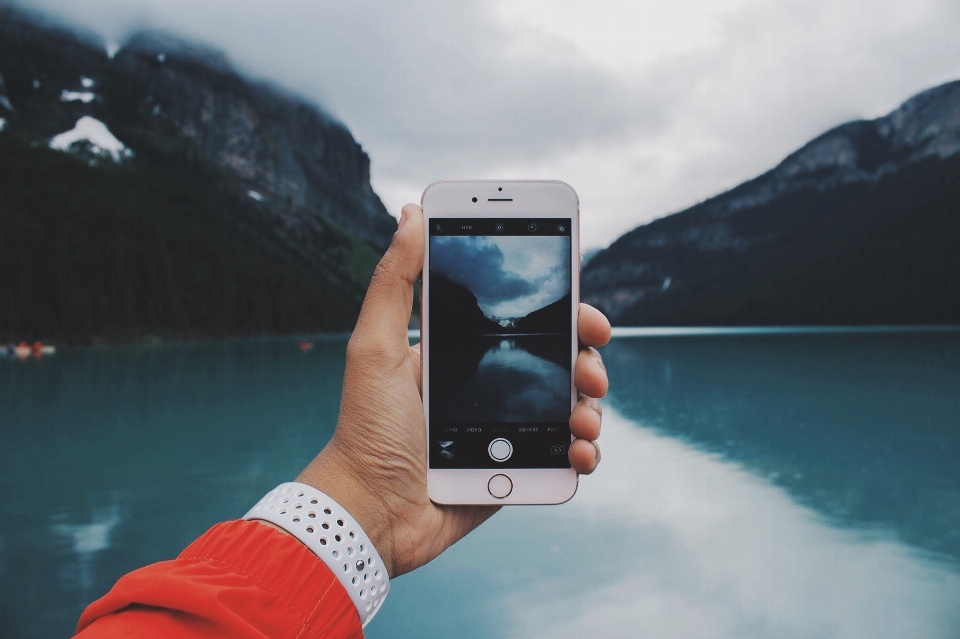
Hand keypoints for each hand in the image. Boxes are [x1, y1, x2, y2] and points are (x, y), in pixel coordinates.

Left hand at [296, 203, 610, 577]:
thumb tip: (411, 212)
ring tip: (584, 417)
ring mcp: (504, 432)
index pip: (521, 320)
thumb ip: (394, 282)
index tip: (582, 303)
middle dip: (586, 358)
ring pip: (569, 408)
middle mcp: (488, 388)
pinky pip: (562, 458)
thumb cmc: (365, 429)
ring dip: (591, 407)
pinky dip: (582, 454)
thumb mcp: (374, 347)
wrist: (370, 512)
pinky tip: (578, 453)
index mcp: (461, 354)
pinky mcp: (514, 472)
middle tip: (591, 363)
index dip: (559, 310)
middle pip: (557, 362)